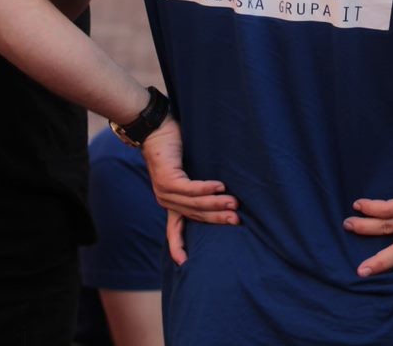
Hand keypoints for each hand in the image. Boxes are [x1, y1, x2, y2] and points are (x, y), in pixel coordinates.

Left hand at [141, 117, 239, 263]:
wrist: (155, 129)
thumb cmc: (176, 148)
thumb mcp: (188, 172)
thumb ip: (200, 187)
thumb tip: (227, 192)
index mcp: (171, 203)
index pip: (175, 229)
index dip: (178, 246)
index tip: (184, 263)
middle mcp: (166, 201)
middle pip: (195, 215)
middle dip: (217, 219)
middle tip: (237, 221)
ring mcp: (165, 191)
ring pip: (194, 203)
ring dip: (215, 204)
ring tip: (235, 204)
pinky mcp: (167, 179)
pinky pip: (190, 188)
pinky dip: (206, 188)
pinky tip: (221, 186)